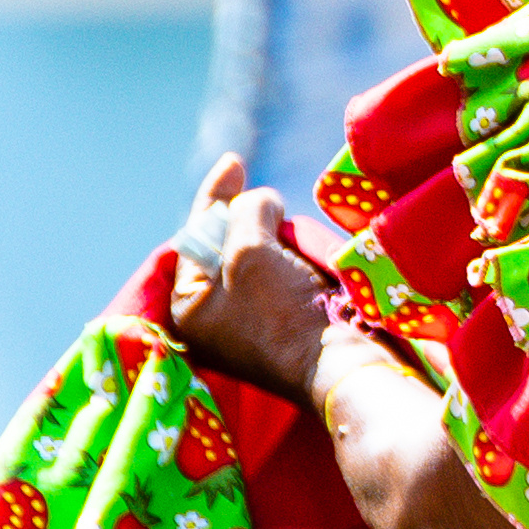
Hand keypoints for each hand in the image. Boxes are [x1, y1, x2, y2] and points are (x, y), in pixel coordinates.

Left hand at [162, 159, 332, 400]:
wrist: (339, 366)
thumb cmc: (282, 313)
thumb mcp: (250, 252)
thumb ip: (245, 212)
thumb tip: (260, 199)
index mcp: (189, 306)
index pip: (196, 237)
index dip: (213, 197)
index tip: (233, 162)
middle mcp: (215, 318)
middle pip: (227, 248)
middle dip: (250, 221)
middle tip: (273, 206)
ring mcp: (252, 326)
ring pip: (260, 262)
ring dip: (277, 241)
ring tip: (295, 236)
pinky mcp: (288, 328)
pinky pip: (284, 279)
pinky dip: (294, 261)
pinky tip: (309, 257)